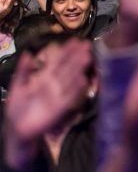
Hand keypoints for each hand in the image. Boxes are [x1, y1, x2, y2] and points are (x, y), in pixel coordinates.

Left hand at [3, 37, 91, 165]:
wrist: (17, 130)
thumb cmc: (17, 109)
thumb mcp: (17, 86)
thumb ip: (23, 70)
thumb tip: (28, 52)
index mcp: (43, 79)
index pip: (57, 62)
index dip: (65, 52)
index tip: (75, 41)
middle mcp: (53, 85)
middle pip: (66, 68)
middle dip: (76, 57)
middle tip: (86, 45)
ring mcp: (58, 96)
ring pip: (69, 79)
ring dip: (78, 69)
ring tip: (86, 57)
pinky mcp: (60, 108)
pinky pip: (70, 97)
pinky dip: (76, 89)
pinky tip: (83, 80)